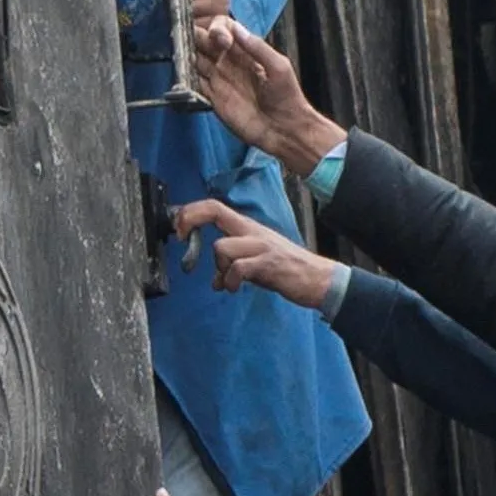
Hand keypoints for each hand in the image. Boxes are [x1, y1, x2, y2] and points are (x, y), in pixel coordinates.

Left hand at [171, 197, 343, 307]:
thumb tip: (215, 281)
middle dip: (190, 219)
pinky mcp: (267, 264)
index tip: (178, 230)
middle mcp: (251, 231)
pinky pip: (238, 269)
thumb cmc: (285, 269)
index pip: (214, 206)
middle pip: (215, 210)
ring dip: (218, 267)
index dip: (191, 213)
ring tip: (228, 281)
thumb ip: (233, 265)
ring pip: (221, 246)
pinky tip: (234, 288)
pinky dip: (230, 282)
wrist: (317, 278)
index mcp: (246, 228)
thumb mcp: (254, 261)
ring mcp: (260, 246)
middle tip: (180, 237)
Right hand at [176, 11, 338, 177]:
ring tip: (179, 50)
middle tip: (189, 37)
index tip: (220, 40)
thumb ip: (258, 47)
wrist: (283, 130)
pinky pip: (195, 84)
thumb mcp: (279, 67)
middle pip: (206, 43)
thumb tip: (236, 28)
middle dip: (196, 37)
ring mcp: (220, 80)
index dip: (217, 29)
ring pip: (196, 61)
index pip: (225, 30)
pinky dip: (186, 77)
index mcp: (246, 52)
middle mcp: (229, 63)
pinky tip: (182, 71)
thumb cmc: (287, 97)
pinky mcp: (213, 99)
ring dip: (187, 54)